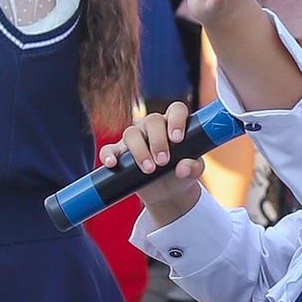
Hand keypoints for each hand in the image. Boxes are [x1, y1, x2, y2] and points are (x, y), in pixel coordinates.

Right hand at [119, 101, 203, 223]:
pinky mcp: (120, 153)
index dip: (177, 120)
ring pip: (131, 133)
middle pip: (152, 120)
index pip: (176, 110)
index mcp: (174, 124)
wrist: (167, 192)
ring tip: (149, 170)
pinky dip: (109, 155)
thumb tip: (182, 169)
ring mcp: (135, 139)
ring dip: (139, 151)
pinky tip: (113, 164)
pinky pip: (109, 149)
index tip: (177, 139)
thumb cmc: (181, 173)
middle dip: (158, 141)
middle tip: (163, 161)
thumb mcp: (192, 172)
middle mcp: (153, 127)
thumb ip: (193, 168)